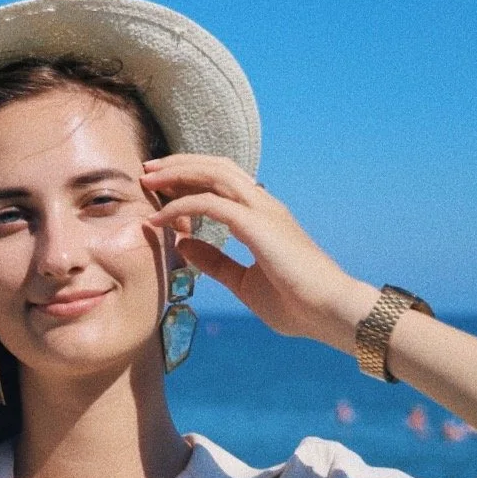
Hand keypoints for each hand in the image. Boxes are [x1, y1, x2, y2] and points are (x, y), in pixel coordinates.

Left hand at [141, 154, 377, 352]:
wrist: (329, 313)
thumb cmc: (295, 302)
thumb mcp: (243, 281)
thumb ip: (215, 261)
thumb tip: (183, 244)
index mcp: (263, 216)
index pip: (222, 181)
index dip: (190, 178)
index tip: (160, 186)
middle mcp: (263, 205)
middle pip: (216, 167)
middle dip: (179, 164)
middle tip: (147, 169)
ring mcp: (263, 211)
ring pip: (214, 174)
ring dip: (177, 173)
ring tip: (148, 178)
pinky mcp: (259, 225)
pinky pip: (211, 204)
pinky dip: (180, 206)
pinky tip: (159, 218)